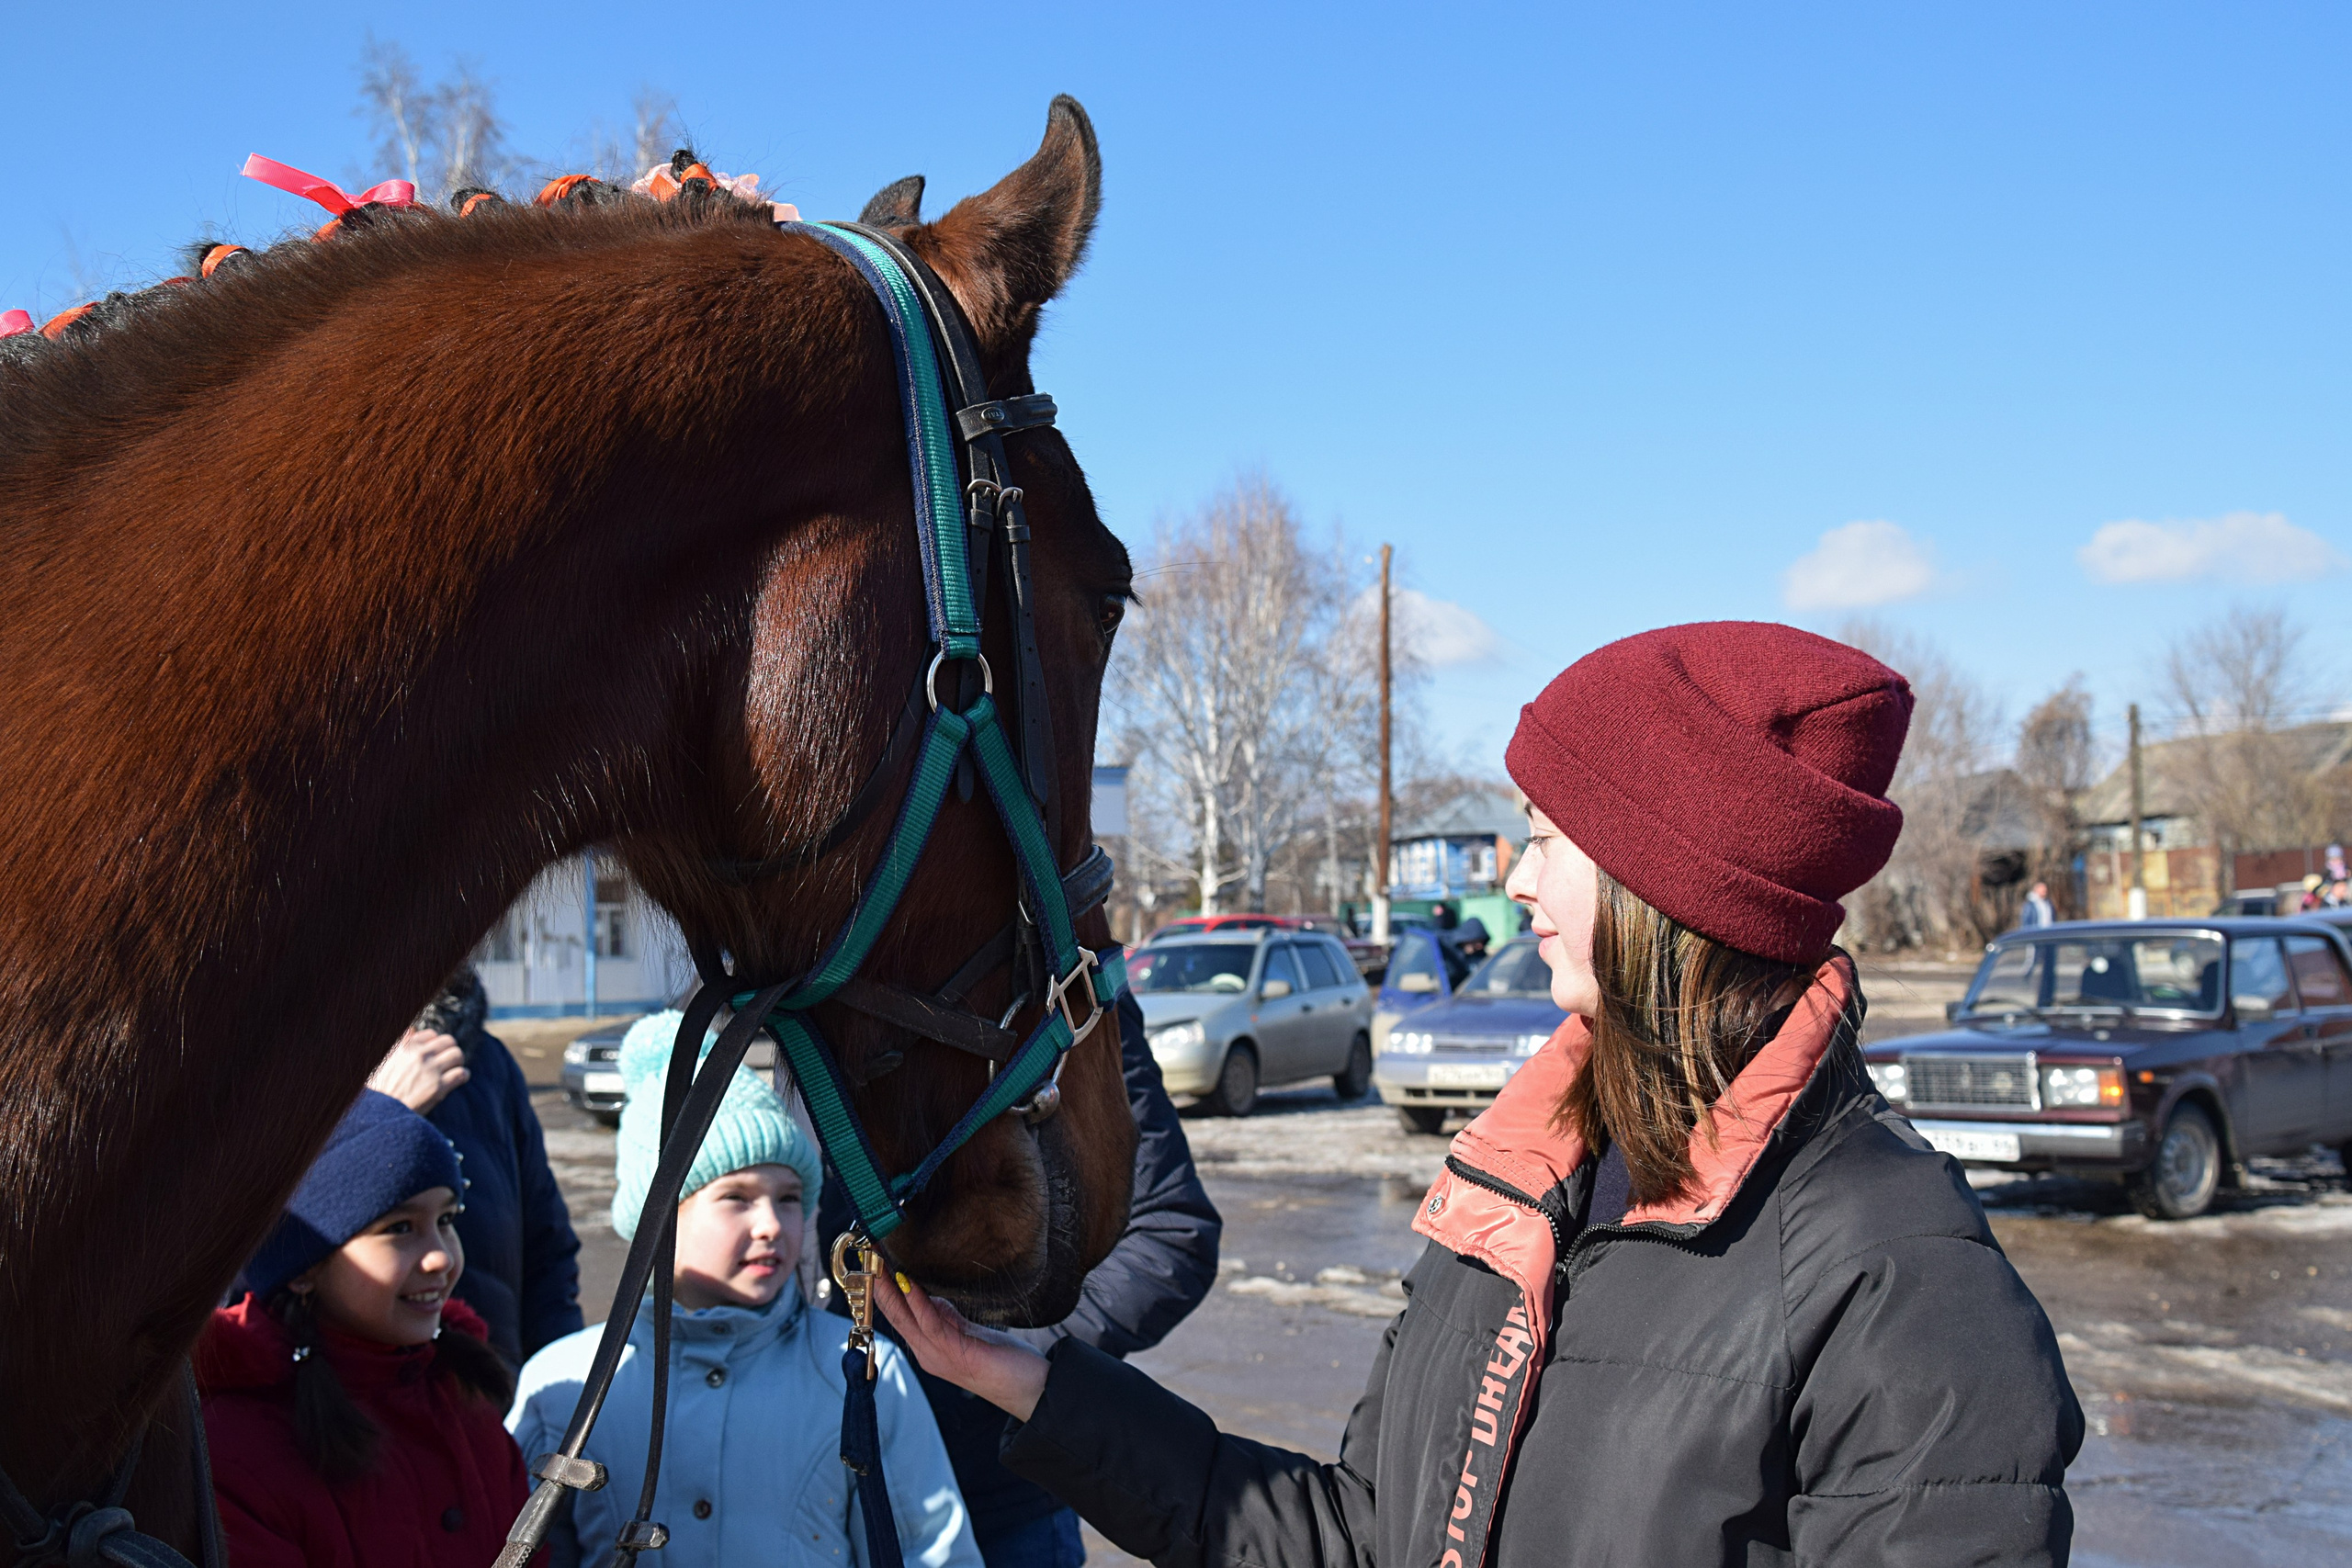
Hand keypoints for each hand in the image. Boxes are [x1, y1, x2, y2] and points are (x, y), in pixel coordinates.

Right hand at [368, 1028, 468, 1113]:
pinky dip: (463, 1075)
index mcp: (406, 1047)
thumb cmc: (381, 1088)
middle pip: (449, 1041)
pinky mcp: (439, 1087)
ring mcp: (430, 1070)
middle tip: (448, 1061)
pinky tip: (458, 1079)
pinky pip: (461, 1073)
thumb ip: (400, 1044)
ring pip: (458, 1055)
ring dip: (458, 1062)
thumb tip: (412, 1029)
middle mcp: (419, 1055)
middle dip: (449, 1051)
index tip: (434, 1054)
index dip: (435, 1045)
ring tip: (453, 1070)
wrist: (381, 1113)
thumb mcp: (385, 1061)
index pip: (432, 1035)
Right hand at [873, 1269, 1048, 1420]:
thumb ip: (945, 1316)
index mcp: (928, 1347)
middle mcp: (927, 1353)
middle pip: (894, 1315)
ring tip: (880, 1264)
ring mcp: (940, 1356)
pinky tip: (911, 1285)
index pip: (896, 1315)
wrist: (1030, 1390)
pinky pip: (933, 1326)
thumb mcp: (967, 1332)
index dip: (882, 1287)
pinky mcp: (958, 1354)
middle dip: (879, 1283)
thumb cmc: (1003, 1362)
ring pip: (906, 1320)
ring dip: (891, 1289)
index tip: (874, 1259)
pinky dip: (919, 1304)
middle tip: (870, 1252)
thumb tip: (924, 1294)